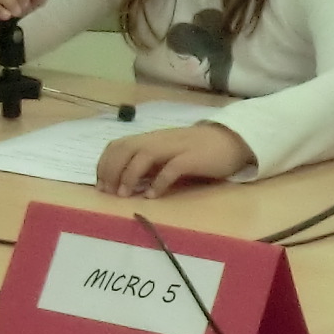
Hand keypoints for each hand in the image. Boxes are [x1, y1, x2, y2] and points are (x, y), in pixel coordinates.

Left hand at [98, 122, 252, 196]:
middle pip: (126, 148)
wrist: (232, 140)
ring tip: (124, 194)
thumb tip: (126, 179)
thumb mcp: (168, 152)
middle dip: (112, 170)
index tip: (100, 184)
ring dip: (130, 174)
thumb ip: (150, 162)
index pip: (119, 144)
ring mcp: (176, 147)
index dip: (105, 163)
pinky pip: (171, 168)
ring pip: (144, 155)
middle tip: (107, 191)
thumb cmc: (198, 150)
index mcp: (152, 138)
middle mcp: (160, 139)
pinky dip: (158, 182)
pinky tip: (152, 196)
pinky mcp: (193, 158)